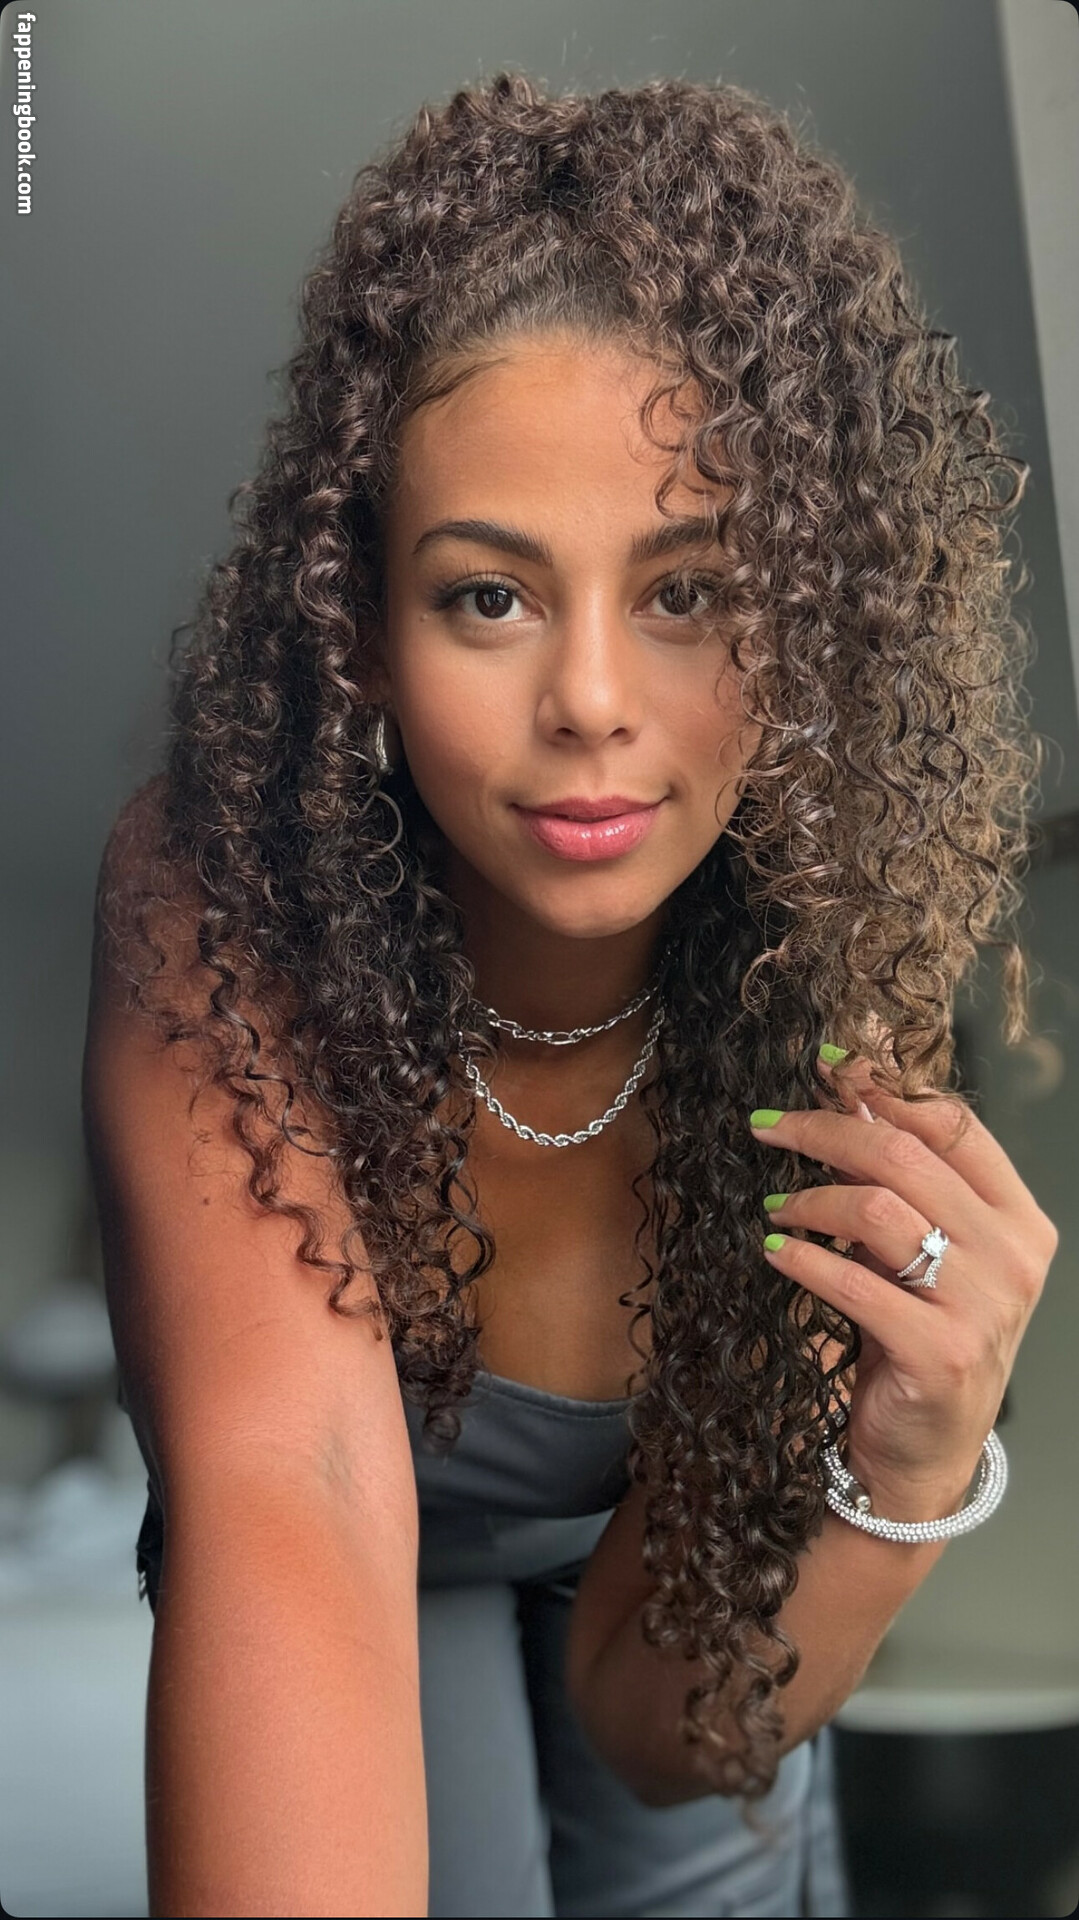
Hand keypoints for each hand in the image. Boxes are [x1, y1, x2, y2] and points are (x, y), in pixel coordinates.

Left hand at [750, 1050, 1057, 1515]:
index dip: (885, 1088)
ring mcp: (983, 1307)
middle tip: (767, 1126)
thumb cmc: (921, 1334)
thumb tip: (847, 1088)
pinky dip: (803, 1259)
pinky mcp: (940, 1353)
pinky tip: (774, 1250)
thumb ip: (900, 1180)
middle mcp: (1012, 1256)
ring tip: (775, 1205)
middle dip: (825, 1130)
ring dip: (810, 1197)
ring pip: (877, 1210)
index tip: (824, 1069)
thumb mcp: (924, 1249)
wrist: (926, 1449)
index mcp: (1018, 1219)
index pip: (956, 1126)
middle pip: (906, 1156)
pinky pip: (855, 1283)